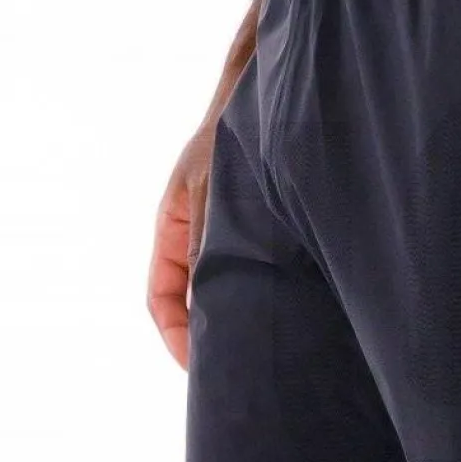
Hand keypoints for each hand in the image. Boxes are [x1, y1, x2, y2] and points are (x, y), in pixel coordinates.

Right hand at [147, 13, 258, 367]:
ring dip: (245, 318)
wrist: (273, 89)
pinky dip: (272, 298)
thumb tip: (202, 306)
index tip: (200, 367)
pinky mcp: (267, 229)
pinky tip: (299, 316)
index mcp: (173, 225)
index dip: (177, 335)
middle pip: (196, 300)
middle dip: (213, 335)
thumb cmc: (235, 133)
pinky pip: (262, 273)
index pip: (161, 296)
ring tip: (272, 352)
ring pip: (230, 288)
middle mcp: (200, 233)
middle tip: (238, 372)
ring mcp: (232, 230)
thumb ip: (203, 248)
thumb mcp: (212, 193)